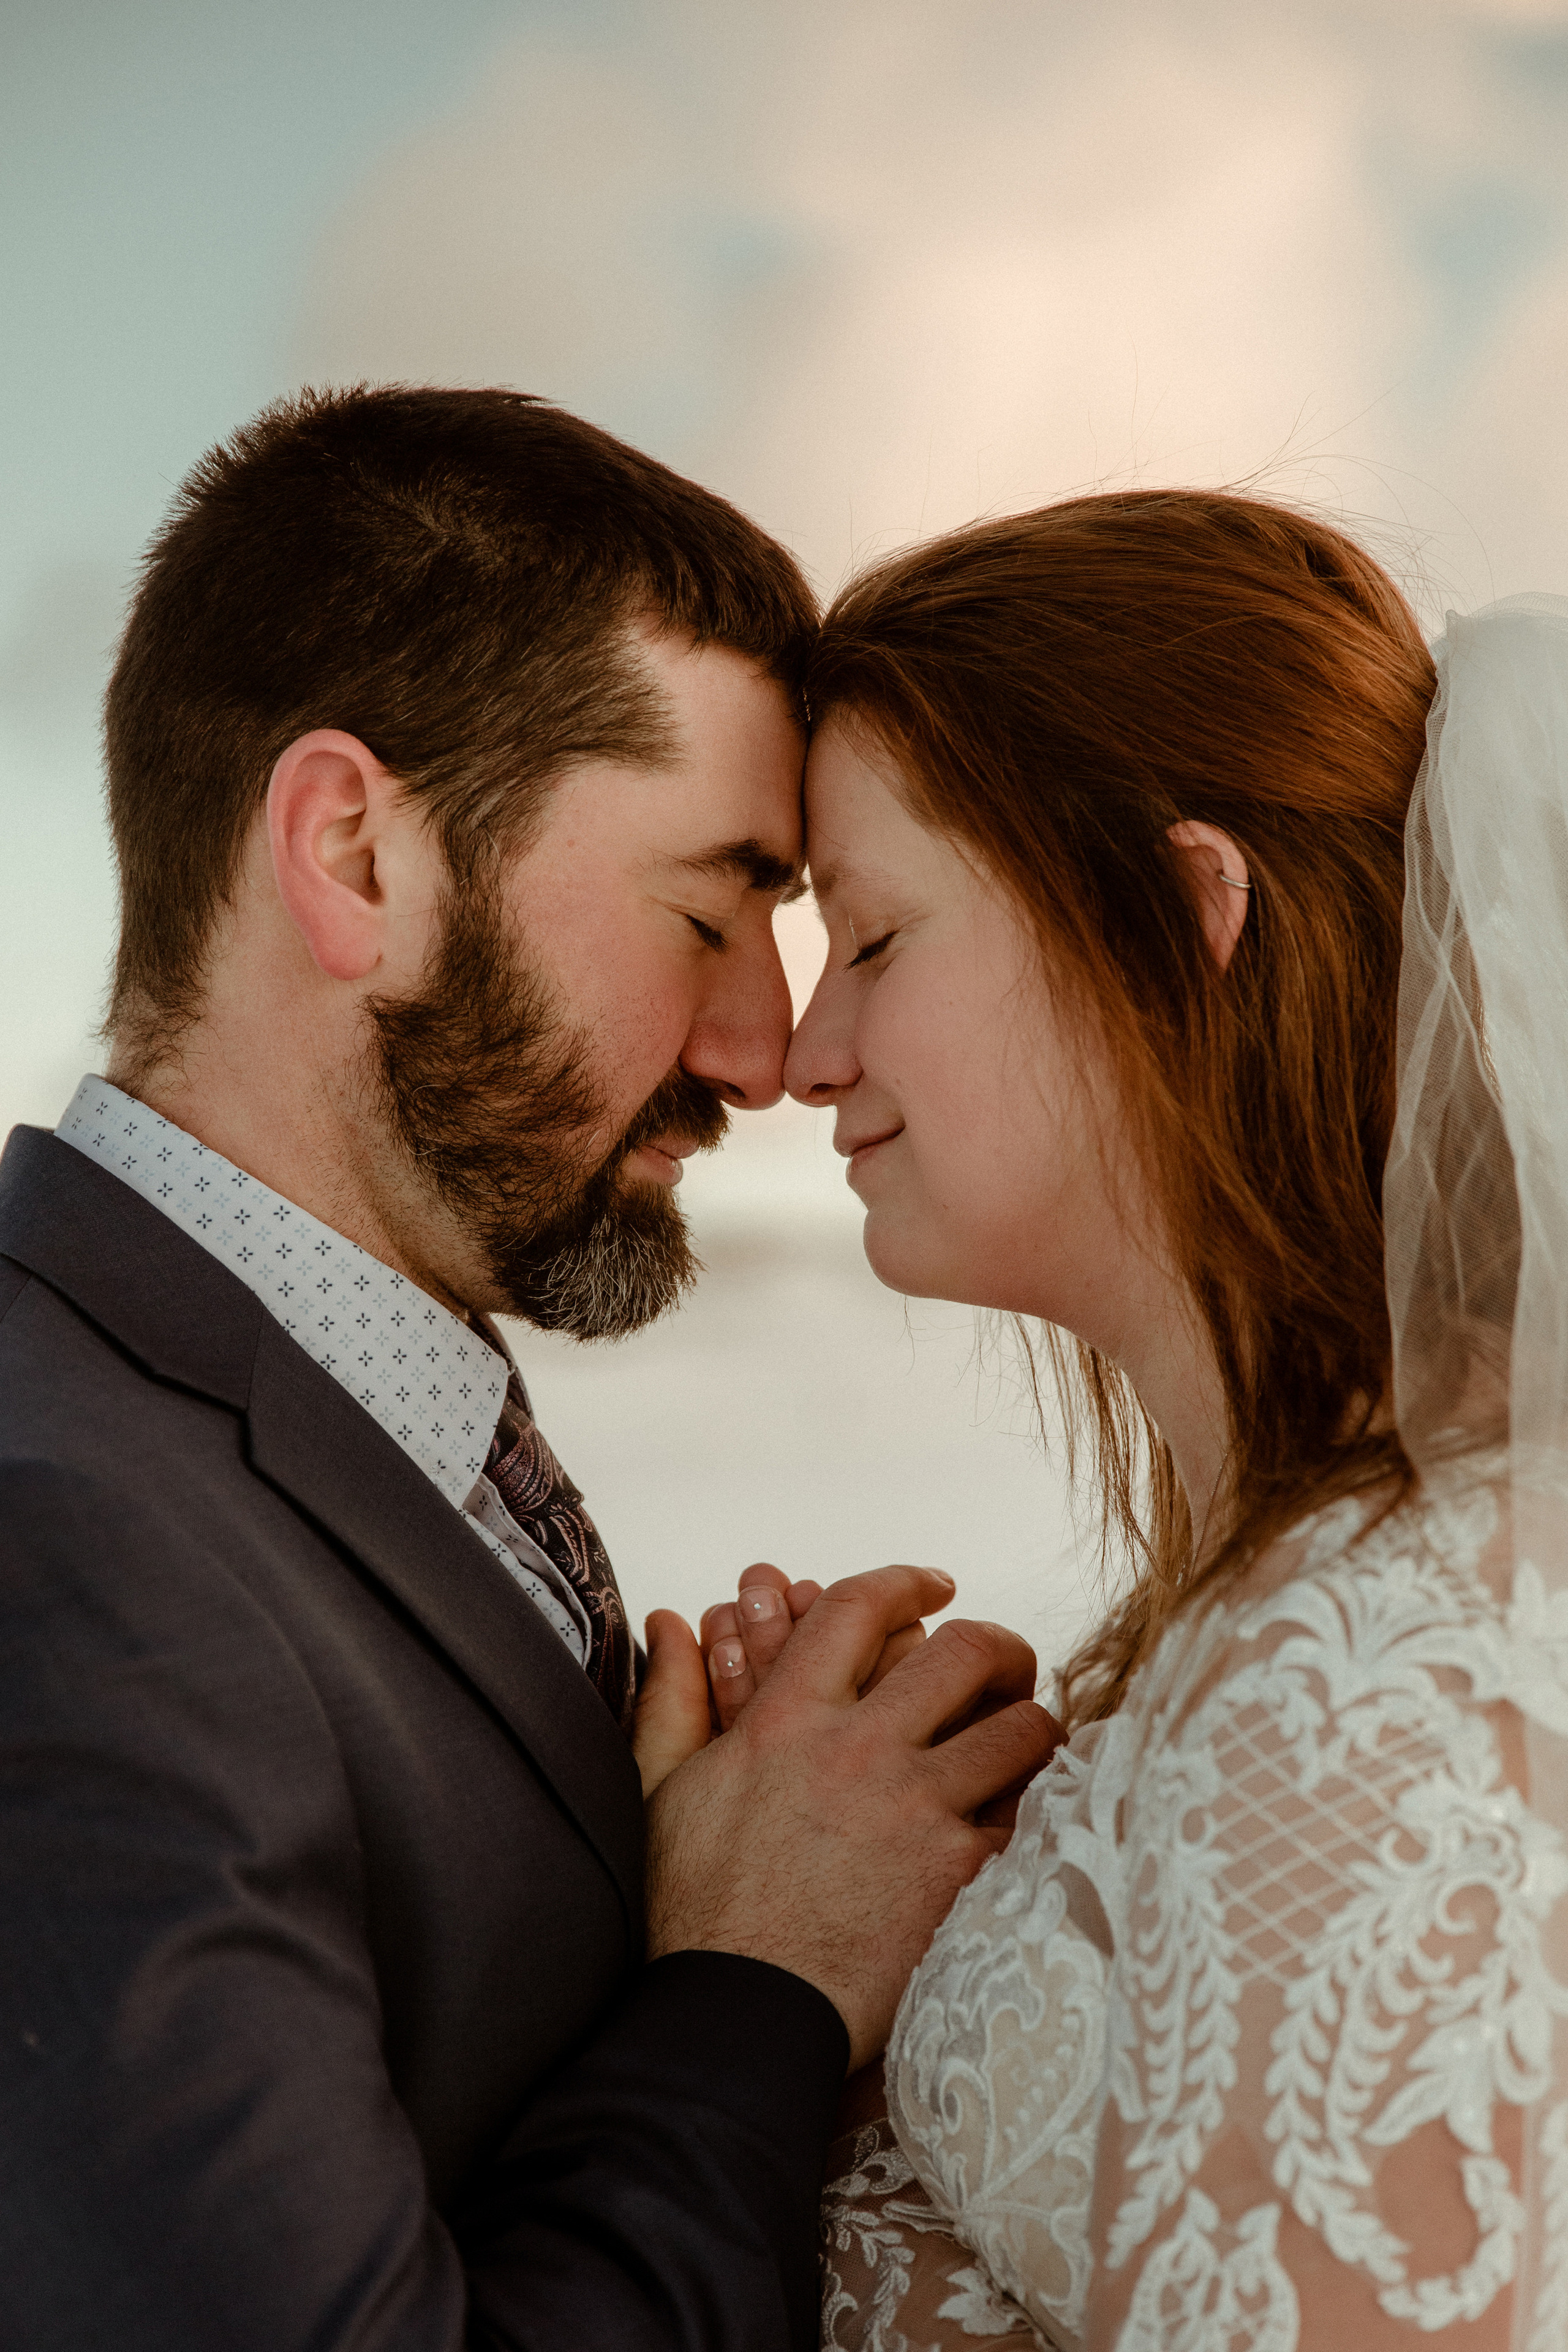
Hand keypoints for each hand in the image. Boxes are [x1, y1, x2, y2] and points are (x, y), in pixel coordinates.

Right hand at [646, 1565, 1062, 2068]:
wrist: (734, 2016)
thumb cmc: (691, 1910)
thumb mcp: (666, 1789)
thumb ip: (674, 1696)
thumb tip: (670, 1621)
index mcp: (790, 1720)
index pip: (859, 1609)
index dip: (907, 1583)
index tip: (936, 1587)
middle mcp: (861, 1751)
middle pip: (964, 1654)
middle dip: (999, 1646)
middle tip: (1006, 1663)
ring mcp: (916, 1813)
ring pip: (1019, 1732)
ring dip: (1034, 1726)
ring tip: (1029, 1738)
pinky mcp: (956, 1878)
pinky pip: (1027, 1819)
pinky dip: (1038, 1810)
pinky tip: (1033, 1815)